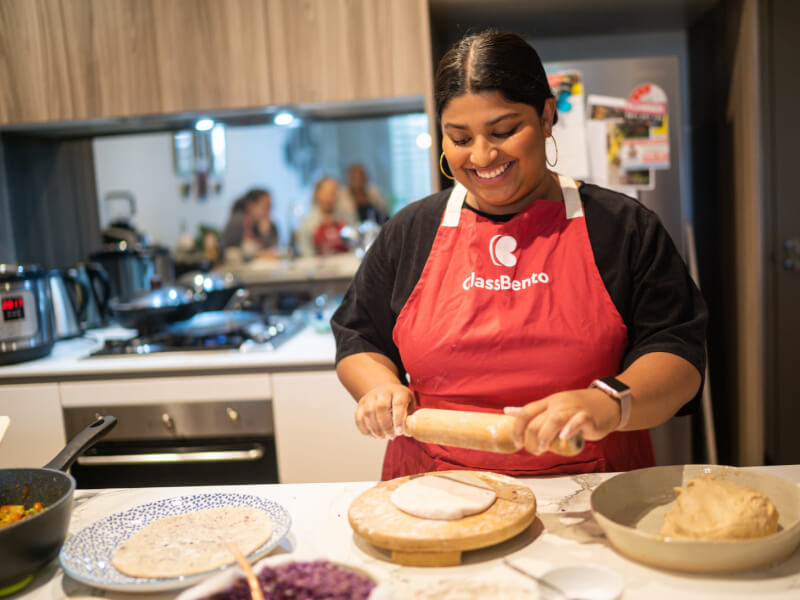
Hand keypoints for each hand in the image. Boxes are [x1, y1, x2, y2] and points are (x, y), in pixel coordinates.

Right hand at [354, 383, 415, 438]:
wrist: (387, 390)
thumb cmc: (401, 401)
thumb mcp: (410, 405)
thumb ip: (410, 418)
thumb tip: (408, 432)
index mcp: (398, 392)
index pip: (398, 403)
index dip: (398, 419)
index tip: (399, 432)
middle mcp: (383, 392)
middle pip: (380, 407)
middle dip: (386, 426)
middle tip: (391, 436)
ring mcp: (370, 397)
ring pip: (368, 413)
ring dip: (375, 429)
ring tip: (382, 437)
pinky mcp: (361, 403)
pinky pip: (359, 417)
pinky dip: (364, 429)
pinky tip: (372, 435)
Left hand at [504, 389, 620, 454]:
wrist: (608, 404)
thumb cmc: (578, 408)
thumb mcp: (553, 407)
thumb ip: (532, 411)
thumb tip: (507, 411)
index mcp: (548, 402)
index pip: (526, 412)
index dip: (517, 428)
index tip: (518, 442)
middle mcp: (558, 403)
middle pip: (537, 420)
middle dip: (531, 439)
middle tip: (535, 451)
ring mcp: (573, 408)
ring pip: (554, 419)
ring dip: (544, 436)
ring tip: (543, 448)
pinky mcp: (588, 416)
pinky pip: (577, 420)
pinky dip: (569, 428)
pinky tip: (563, 437)